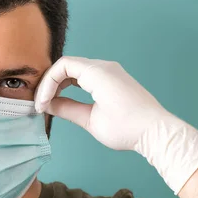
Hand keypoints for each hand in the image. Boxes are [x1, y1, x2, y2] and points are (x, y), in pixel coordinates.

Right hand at [35, 56, 197, 193]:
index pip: (62, 66)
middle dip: (51, 83)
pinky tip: (66, 98)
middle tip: (41, 104)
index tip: (41, 104)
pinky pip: (88, 75)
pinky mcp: (115, 79)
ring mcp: (111, 71)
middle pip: (68, 65)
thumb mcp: (91, 120)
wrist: (156, 132)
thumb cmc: (125, 128)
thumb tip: (47, 106)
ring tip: (50, 102)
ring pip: (77, 69)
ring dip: (61, 83)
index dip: (47, 83)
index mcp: (98, 73)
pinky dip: (73, 84)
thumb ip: (66, 109)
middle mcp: (105, 66)